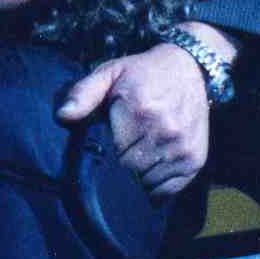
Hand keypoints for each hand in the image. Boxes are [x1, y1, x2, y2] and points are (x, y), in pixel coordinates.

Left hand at [57, 40, 211, 199]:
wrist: (188, 69)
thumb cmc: (142, 74)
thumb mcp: (110, 73)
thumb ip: (84, 94)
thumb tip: (64, 116)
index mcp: (140, 110)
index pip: (112, 153)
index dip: (106, 152)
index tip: (108, 142)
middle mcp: (165, 131)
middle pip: (130, 170)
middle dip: (121, 165)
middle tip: (123, 148)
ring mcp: (182, 148)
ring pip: (148, 183)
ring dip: (139, 176)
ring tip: (138, 154)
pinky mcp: (196, 160)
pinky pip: (168, 190)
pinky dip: (157, 185)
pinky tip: (152, 166)